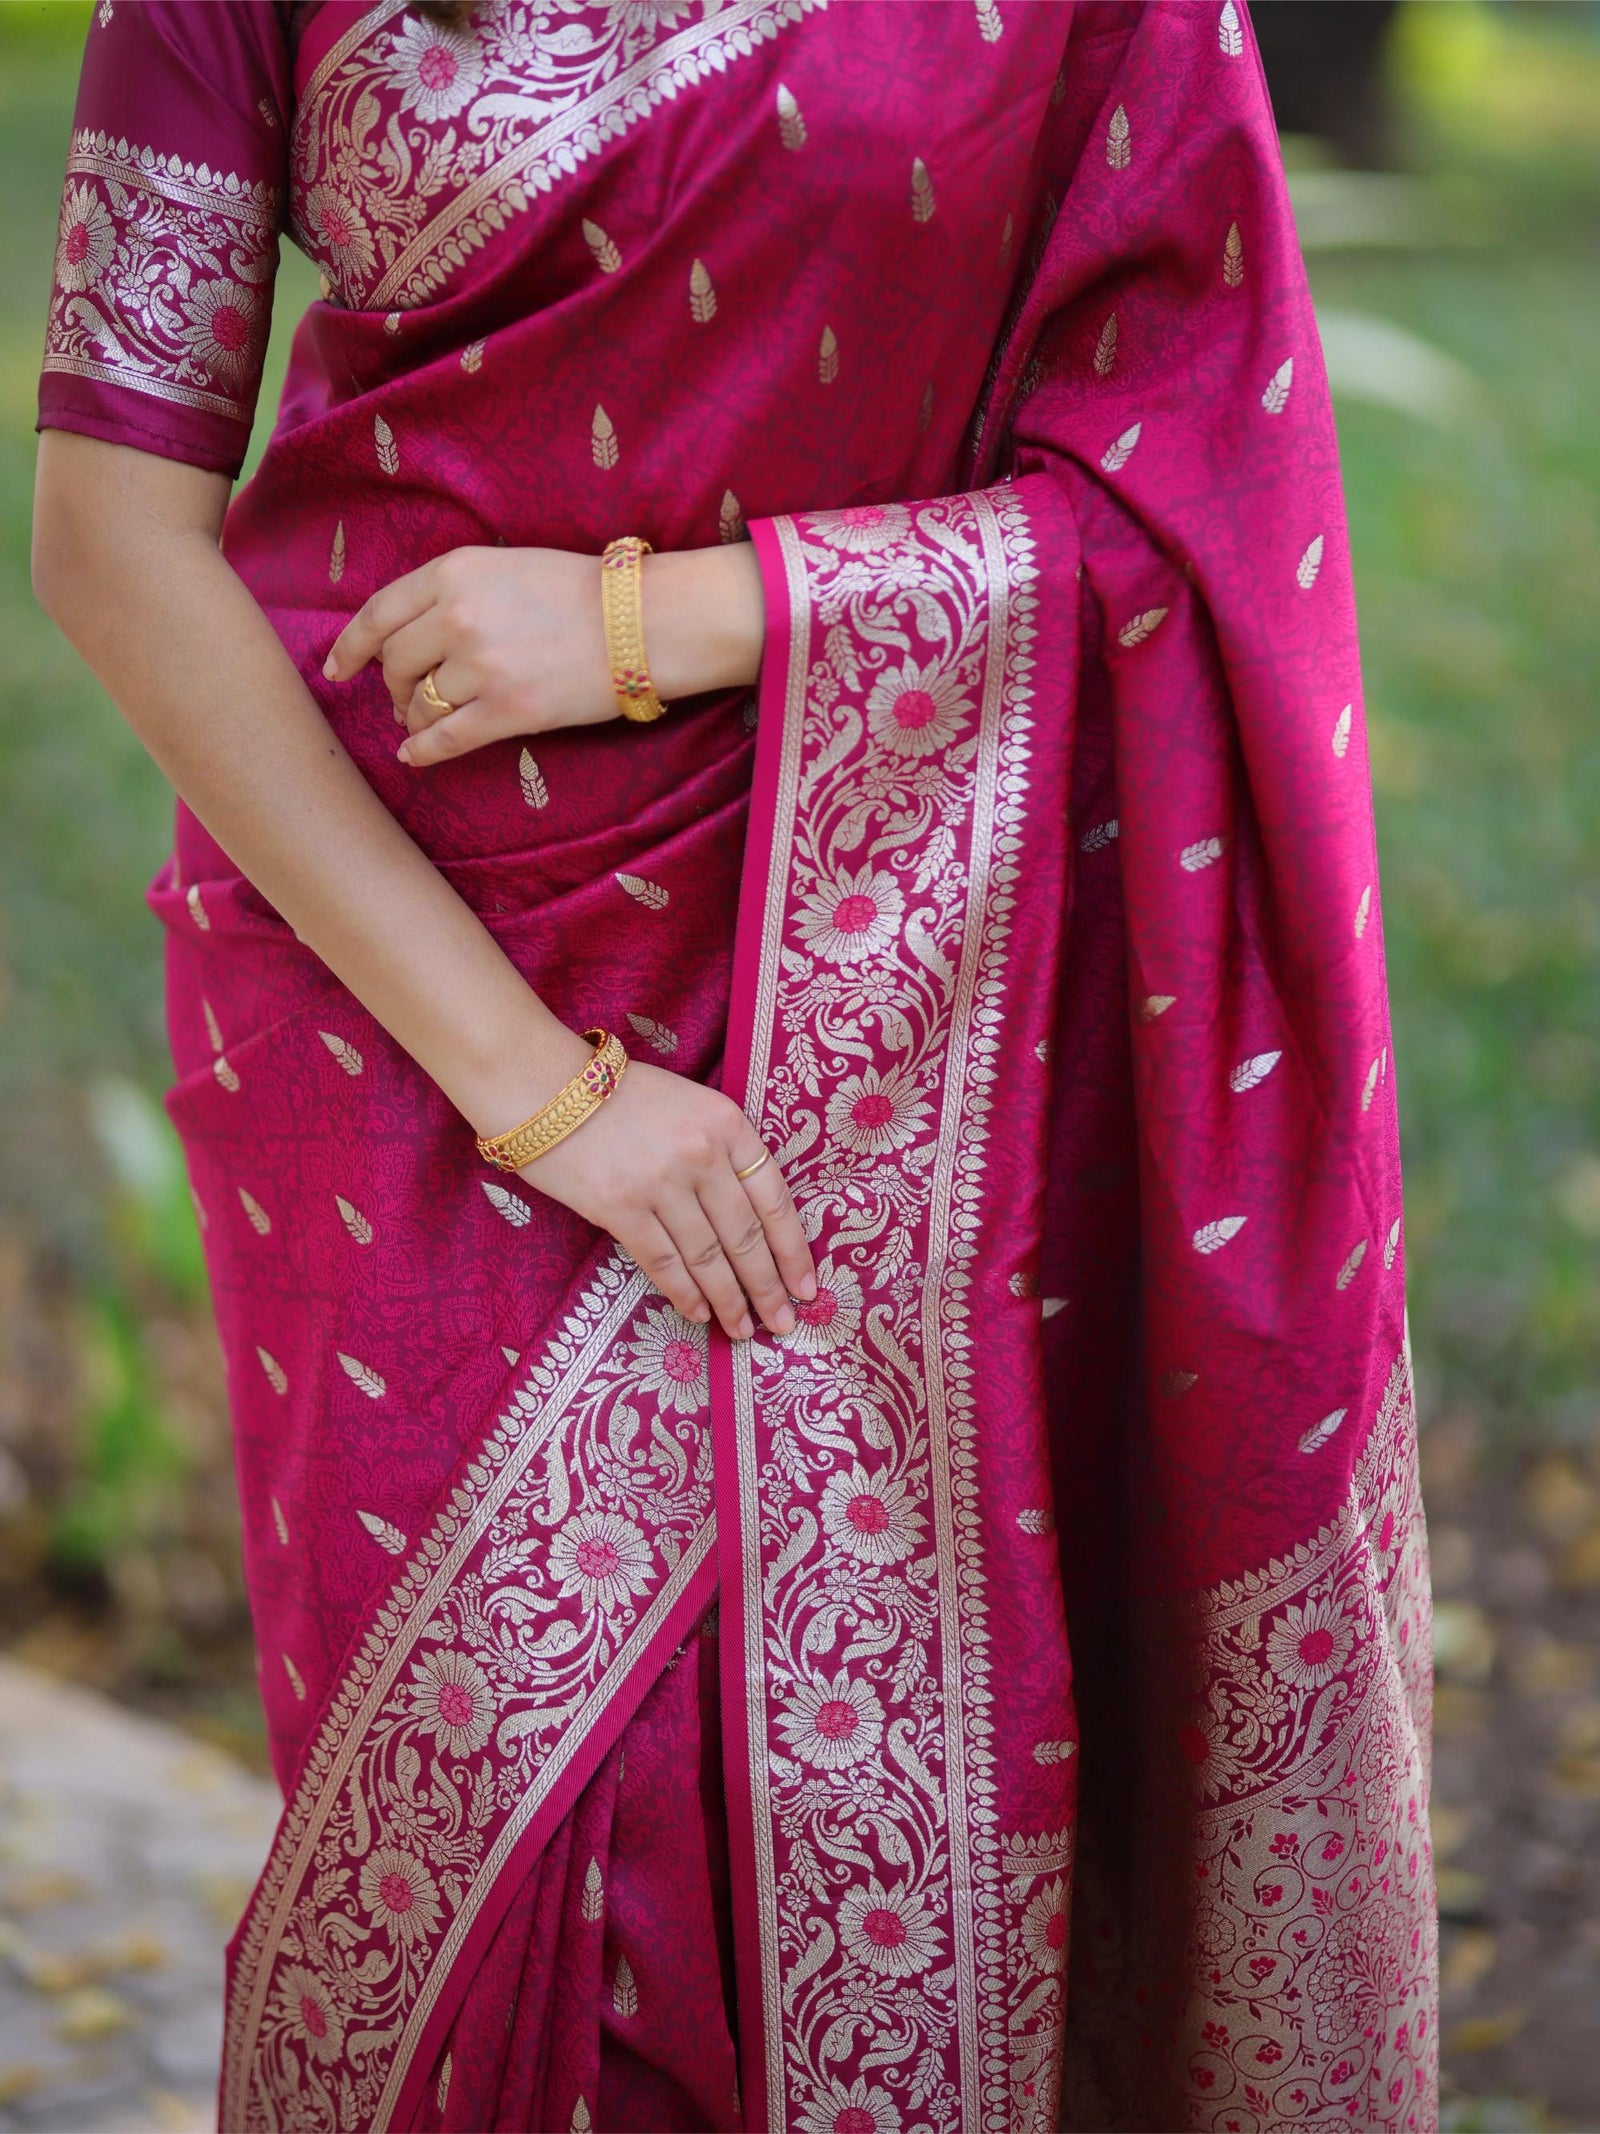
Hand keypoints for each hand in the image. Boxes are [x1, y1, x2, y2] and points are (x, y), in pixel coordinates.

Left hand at [322, 542, 764, 767]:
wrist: (643, 622)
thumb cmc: (583, 592)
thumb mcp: (507, 566)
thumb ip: (455, 590)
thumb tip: (411, 632)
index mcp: (455, 573)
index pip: (380, 614)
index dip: (351, 647)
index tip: (337, 668)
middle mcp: (459, 617)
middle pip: (394, 663)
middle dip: (392, 687)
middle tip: (403, 700)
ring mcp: (481, 666)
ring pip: (418, 704)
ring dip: (413, 719)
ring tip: (420, 723)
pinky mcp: (507, 711)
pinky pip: (445, 739)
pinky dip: (422, 751)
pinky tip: (414, 755)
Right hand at [506, 1044, 815, 1341]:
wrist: (545, 1085)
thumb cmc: (619, 1095)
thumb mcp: (689, 1105)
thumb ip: (721, 1150)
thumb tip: (747, 1219)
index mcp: (727, 1124)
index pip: (774, 1198)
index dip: (794, 1249)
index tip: (806, 1285)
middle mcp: (701, 1154)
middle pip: (746, 1236)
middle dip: (768, 1287)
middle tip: (783, 1323)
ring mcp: (661, 1183)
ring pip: (708, 1256)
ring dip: (729, 1300)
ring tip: (743, 1329)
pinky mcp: (620, 1207)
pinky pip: (663, 1262)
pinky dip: (685, 1294)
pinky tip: (699, 1314)